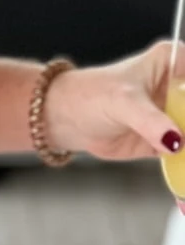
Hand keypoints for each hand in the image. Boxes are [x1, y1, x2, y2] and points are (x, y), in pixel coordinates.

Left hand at [43, 40, 182, 161]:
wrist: (71, 119)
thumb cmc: (91, 95)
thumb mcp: (123, 102)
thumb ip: (151, 121)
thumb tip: (176, 140)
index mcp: (173, 61)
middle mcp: (180, 86)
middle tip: (182, 141)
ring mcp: (179, 114)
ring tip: (177, 157)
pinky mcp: (174, 140)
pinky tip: (182, 184)